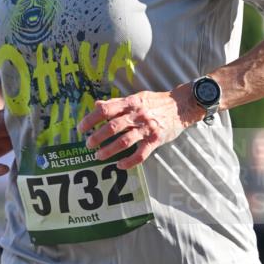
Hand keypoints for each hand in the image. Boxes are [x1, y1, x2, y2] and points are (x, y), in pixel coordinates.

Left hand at [77, 86, 196, 169]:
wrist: (182, 106)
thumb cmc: (157, 102)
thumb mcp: (136, 97)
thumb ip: (116, 103)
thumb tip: (97, 105)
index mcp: (130, 103)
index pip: (105, 110)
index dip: (91, 119)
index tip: (81, 128)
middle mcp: (137, 115)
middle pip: (112, 127)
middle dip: (97, 137)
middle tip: (88, 145)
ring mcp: (147, 129)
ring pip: (124, 141)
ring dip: (109, 150)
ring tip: (98, 156)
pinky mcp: (155, 140)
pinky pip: (140, 154)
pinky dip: (129, 162)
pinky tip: (120, 165)